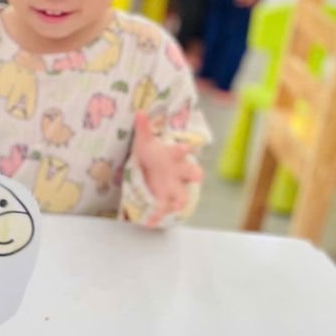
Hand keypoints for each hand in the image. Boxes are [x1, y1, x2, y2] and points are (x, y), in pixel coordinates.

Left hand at [132, 112, 202, 226]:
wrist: (152, 165)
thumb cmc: (152, 152)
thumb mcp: (145, 140)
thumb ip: (143, 127)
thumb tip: (139, 112)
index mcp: (174, 155)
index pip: (182, 151)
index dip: (185, 149)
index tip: (188, 147)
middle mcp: (179, 171)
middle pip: (193, 173)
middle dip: (194, 175)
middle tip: (197, 176)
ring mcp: (174, 186)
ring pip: (182, 194)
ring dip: (180, 200)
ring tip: (176, 206)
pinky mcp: (165, 197)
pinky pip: (163, 208)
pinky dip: (157, 216)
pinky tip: (149, 223)